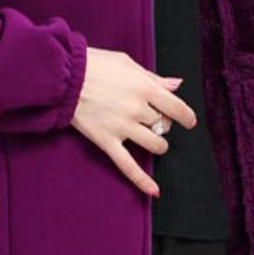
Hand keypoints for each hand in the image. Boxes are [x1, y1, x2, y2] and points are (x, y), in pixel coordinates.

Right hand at [71, 47, 196, 196]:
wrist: (65, 76)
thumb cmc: (95, 65)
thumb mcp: (127, 63)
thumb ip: (153, 77)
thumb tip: (176, 85)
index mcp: (144, 88)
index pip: (177, 107)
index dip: (187, 116)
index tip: (189, 120)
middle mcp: (137, 109)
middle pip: (163, 125)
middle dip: (162, 123)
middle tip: (154, 118)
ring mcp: (122, 127)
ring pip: (154, 145)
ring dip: (159, 145)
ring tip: (153, 140)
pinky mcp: (107, 141)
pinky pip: (128, 166)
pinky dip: (142, 180)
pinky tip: (154, 191)